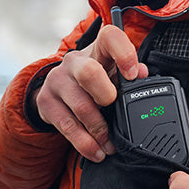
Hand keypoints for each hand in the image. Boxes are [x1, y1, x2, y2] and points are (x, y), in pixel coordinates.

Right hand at [33, 25, 147, 161]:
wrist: (56, 88)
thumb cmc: (93, 80)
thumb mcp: (111, 73)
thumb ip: (129, 74)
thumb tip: (142, 73)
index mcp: (97, 50)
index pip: (109, 37)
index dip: (123, 53)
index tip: (132, 74)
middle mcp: (74, 62)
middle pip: (89, 73)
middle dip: (105, 94)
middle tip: (112, 106)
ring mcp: (57, 81)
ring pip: (81, 107)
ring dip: (99, 130)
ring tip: (110, 145)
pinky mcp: (46, 103)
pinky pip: (68, 126)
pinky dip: (85, 143)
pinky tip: (96, 151)